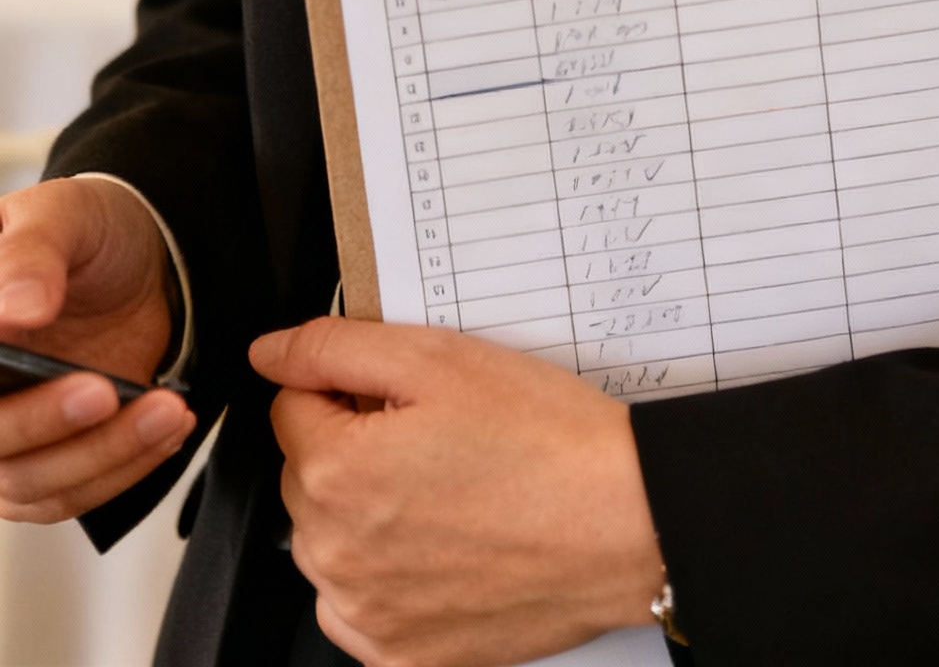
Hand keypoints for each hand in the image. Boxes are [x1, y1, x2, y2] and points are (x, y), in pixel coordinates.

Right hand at [0, 177, 194, 520]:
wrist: (136, 257)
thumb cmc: (86, 229)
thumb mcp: (61, 215)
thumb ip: (32, 254)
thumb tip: (16, 306)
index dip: (8, 405)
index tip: (67, 381)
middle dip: (46, 424)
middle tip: (104, 392)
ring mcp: (10, 435)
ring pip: (35, 483)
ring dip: (104, 455)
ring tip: (167, 409)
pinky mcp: (53, 460)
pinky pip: (77, 492)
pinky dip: (124, 469)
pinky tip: (168, 428)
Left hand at [251, 318, 664, 666]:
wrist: (623, 523)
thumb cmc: (546, 441)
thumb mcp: (438, 358)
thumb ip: (334, 348)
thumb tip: (270, 353)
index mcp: (337, 472)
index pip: (293, 407)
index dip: (348, 388)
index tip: (400, 397)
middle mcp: (336, 555)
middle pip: (308, 476)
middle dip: (353, 448)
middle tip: (436, 438)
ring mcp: (367, 615)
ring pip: (330, 542)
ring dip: (366, 513)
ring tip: (449, 491)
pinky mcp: (402, 655)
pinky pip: (360, 606)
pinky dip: (388, 576)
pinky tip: (446, 544)